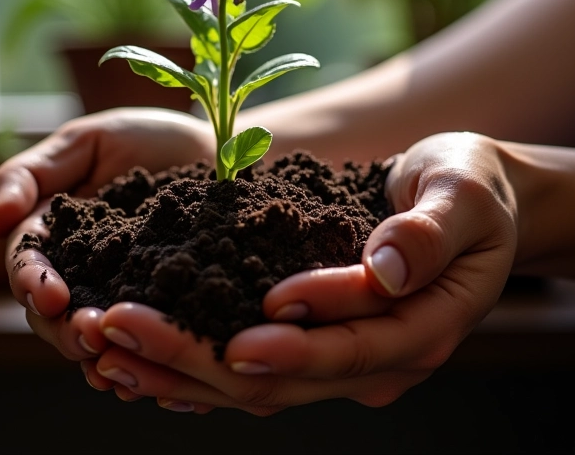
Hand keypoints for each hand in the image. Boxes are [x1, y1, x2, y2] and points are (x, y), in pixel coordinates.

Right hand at [0, 107, 213, 363]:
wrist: (219, 152)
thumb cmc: (148, 141)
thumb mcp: (86, 142)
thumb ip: (31, 173)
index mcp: (53, 235)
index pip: (28, 266)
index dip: (32, 283)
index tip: (50, 295)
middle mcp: (81, 274)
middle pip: (53, 315)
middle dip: (65, 329)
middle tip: (89, 335)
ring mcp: (121, 296)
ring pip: (95, 336)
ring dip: (99, 352)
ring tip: (112, 357)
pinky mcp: (162, 311)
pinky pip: (144, 344)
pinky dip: (141, 364)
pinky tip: (147, 376)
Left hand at [84, 132, 517, 413]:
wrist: (469, 199)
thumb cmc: (469, 189)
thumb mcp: (463, 196)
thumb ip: (427, 233)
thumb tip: (383, 270)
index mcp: (421, 329)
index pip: (352, 349)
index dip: (297, 343)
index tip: (237, 330)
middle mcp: (378, 359)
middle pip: (283, 379)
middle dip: (198, 360)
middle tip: (118, 330)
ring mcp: (342, 356)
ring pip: (254, 384)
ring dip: (177, 368)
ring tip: (105, 344)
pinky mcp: (313, 338)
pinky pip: (249, 364)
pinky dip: (193, 364)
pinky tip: (140, 353)